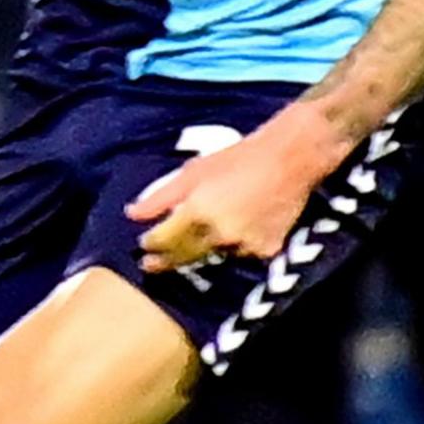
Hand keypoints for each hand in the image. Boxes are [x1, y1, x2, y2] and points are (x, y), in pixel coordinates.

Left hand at [124, 112, 346, 272]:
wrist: (291, 160)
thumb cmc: (237, 158)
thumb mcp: (193, 172)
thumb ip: (160, 197)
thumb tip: (131, 214)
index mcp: (197, 212)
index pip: (163, 240)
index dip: (150, 244)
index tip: (143, 245)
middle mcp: (219, 234)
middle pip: (185, 257)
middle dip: (167, 261)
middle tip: (151, 264)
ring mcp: (244, 246)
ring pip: (213, 257)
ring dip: (201, 252)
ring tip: (194, 242)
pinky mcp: (266, 251)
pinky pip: (240, 256)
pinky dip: (232, 248)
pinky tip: (232, 233)